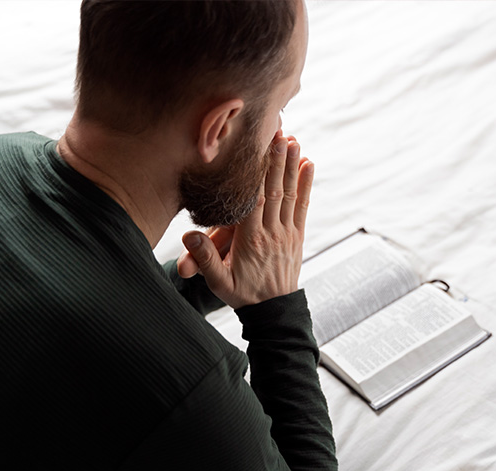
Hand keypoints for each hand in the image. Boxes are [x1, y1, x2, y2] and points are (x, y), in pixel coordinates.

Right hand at [179, 135, 313, 308]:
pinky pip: (302, 206)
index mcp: (251, 241)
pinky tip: (308, 164)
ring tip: (293, 140)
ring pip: (290, 194)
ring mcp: (287, 233)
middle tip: (278, 132)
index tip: (257, 150)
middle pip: (274, 191)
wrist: (274, 312)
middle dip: (276, 160)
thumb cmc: (243, 294)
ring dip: (292, 166)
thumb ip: (205, 259)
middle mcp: (272, 233)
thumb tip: (187, 236)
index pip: (255, 200)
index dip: (257, 173)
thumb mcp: (219, 282)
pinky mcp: (297, 236)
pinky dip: (306, 184)